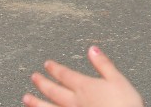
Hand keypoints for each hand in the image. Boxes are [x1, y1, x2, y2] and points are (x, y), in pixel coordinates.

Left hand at [24, 47, 142, 106]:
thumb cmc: (124, 104)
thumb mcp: (118, 79)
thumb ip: (103, 64)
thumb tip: (92, 49)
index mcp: (85, 86)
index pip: (65, 75)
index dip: (54, 68)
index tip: (47, 64)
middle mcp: (74, 101)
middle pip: (53, 91)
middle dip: (42, 83)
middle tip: (33, 77)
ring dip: (36, 102)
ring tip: (25, 98)